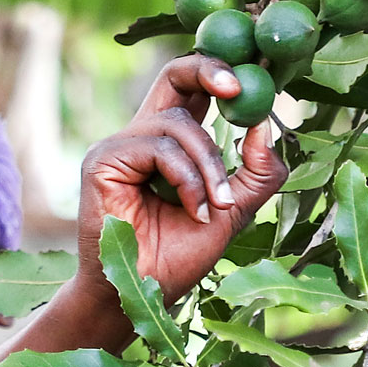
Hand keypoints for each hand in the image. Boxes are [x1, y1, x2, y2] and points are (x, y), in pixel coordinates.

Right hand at [75, 54, 287, 302]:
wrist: (139, 295)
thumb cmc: (178, 257)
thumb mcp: (233, 212)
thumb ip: (255, 173)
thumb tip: (265, 124)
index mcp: (171, 143)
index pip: (194, 90)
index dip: (222, 74)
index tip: (257, 83)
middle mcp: (143, 136)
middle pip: (174, 75)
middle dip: (209, 70)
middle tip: (239, 87)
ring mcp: (119, 146)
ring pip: (179, 125)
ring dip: (210, 166)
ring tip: (216, 207)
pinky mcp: (102, 161)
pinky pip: (159, 149)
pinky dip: (187, 179)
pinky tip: (193, 210)